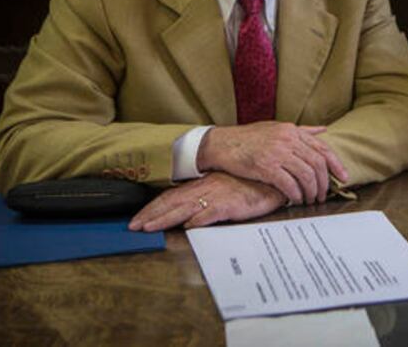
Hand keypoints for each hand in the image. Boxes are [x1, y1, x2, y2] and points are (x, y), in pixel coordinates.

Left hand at [128, 172, 284, 230]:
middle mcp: (206, 189)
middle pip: (172, 202)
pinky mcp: (232, 204)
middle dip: (151, 215)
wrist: (274, 179)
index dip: (153, 208)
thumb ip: (207, 200)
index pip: (172, 196)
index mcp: (202, 185)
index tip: (137, 219)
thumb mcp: (225, 190)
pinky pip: (211, 213)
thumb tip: (188, 216)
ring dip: (166, 218)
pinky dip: (198, 220)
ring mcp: (218, 196)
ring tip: (149, 228)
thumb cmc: (251, 185)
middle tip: (133, 227)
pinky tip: (187, 227)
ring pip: (186, 208)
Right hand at [196, 121, 348, 204]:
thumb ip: (302, 131)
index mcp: (292, 131)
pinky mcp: (265, 166)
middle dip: (324, 183)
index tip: (343, 178)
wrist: (221, 143)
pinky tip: (295, 200)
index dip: (336, 164)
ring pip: (305, 175)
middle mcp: (287, 140)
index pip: (322, 148)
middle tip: (322, 195)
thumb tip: (324, 130)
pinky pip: (288, 183)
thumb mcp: (277, 128)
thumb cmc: (249, 138)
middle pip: (317, 164)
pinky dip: (295, 194)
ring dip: (311, 191)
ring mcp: (276, 152)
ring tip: (310, 200)